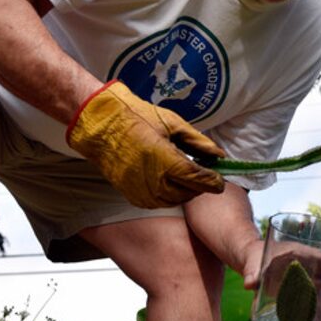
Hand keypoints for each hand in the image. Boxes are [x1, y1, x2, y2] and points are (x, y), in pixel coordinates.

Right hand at [66, 81, 225, 207]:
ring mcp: (144, 193)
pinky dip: (170, 193)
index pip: (201, 180)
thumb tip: (219, 154)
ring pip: (177, 200)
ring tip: (184, 172)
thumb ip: (198, 141)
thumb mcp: (172, 123)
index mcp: (167, 162)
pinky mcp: (135, 197)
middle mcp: (156, 182)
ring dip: (186, 190)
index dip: (214, 180)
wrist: (101, 127)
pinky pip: (161, 202)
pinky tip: (168, 178)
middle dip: (201, 184)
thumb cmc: (136, 118)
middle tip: (202, 170)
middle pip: (192, 193)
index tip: (220, 176)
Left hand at [248, 242, 320, 320]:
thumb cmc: (254, 257)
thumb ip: (251, 271)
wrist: (251, 264)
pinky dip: (318, 315)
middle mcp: (307, 269)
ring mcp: (305, 283)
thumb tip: (249, 284)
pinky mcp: (299, 296)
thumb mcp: (253, 261)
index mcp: (301, 255)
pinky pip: (313, 304)